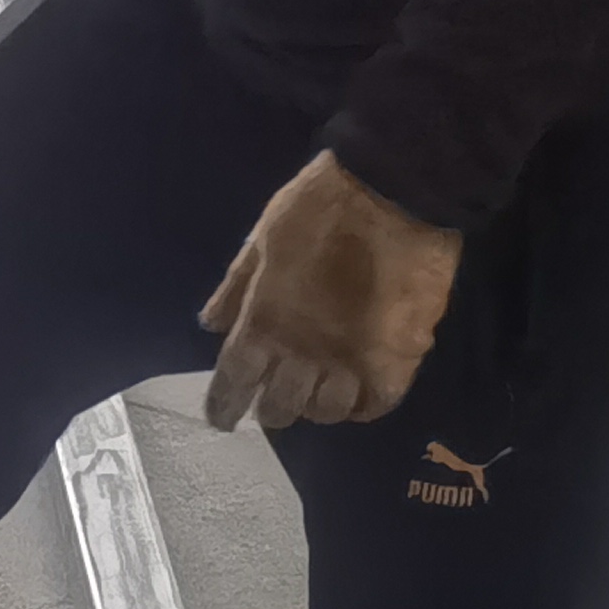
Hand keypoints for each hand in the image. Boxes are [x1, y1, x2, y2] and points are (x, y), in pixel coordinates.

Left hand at [200, 155, 462, 432]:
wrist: (395, 189)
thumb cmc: (321, 205)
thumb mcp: (263, 238)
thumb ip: (237, 286)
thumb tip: (212, 325)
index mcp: (264, 323)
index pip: (233, 385)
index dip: (224, 407)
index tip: (223, 418)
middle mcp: (303, 353)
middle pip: (279, 409)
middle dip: (272, 407)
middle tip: (277, 397)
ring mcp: (352, 361)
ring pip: (326, 412)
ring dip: (317, 405)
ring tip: (320, 390)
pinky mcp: (397, 360)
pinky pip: (375, 404)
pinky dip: (362, 405)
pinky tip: (358, 394)